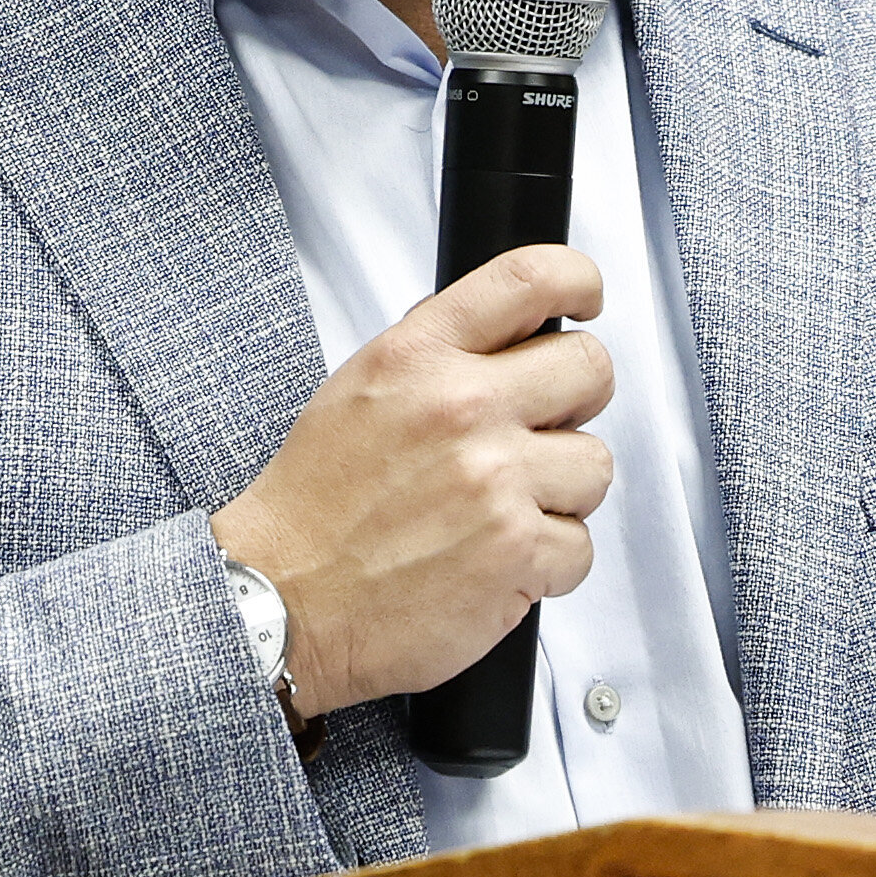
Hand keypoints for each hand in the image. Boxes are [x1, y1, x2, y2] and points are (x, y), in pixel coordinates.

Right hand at [210, 245, 610, 719]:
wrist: (282, 597)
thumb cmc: (315, 506)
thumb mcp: (358, 391)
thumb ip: (436, 355)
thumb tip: (510, 336)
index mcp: (417, 355)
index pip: (530, 279)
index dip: (578, 282)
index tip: (585, 301)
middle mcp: (462, 407)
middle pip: (590, 369)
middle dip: (573, 404)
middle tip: (537, 434)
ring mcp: (495, 479)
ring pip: (594, 465)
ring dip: (559, 494)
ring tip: (498, 513)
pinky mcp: (517, 550)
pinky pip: (579, 545)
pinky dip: (545, 564)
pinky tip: (491, 562)